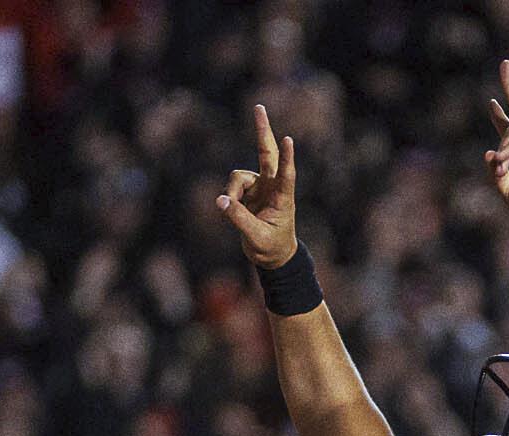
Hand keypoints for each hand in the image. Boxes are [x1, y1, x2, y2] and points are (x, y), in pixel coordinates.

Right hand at [216, 104, 298, 268]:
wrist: (272, 255)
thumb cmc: (271, 248)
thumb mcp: (255, 237)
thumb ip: (238, 218)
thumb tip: (220, 201)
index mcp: (284, 198)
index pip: (286, 174)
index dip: (287, 157)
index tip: (288, 140)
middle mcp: (272, 186)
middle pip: (267, 152)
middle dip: (262, 130)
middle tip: (258, 107)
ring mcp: (260, 186)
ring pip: (238, 175)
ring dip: (231, 189)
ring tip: (229, 207)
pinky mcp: (248, 190)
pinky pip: (230, 186)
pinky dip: (227, 196)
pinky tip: (229, 207)